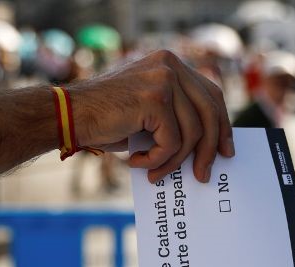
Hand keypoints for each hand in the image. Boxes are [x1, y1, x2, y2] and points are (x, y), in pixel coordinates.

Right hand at [69, 50, 234, 182]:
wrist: (69, 117)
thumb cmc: (105, 121)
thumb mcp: (147, 115)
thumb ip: (175, 118)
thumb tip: (206, 147)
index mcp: (170, 64)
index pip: (210, 94)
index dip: (222, 124)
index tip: (225, 150)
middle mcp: (170, 65)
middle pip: (209, 112)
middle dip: (210, 148)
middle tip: (203, 175)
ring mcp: (164, 79)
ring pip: (192, 133)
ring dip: (174, 161)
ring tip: (155, 173)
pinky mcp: (155, 98)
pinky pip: (172, 142)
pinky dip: (157, 160)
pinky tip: (137, 162)